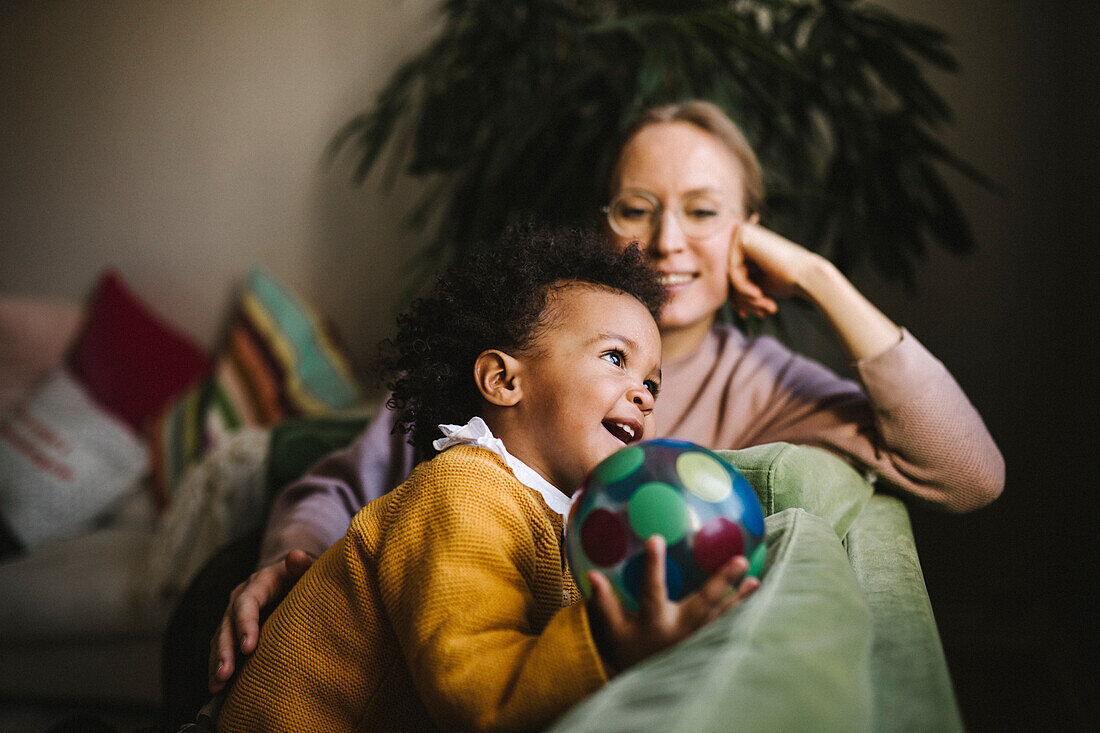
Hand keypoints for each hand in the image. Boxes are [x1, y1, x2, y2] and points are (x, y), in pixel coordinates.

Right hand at [207, 550, 314, 691]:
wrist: (293, 577)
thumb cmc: (304, 577)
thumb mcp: (306, 570)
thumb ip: (303, 565)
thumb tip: (296, 555)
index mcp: (259, 582)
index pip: (248, 603)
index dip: (246, 624)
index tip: (249, 647)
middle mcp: (241, 597)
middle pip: (228, 623)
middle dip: (225, 650)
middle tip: (225, 674)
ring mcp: (234, 613)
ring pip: (220, 637)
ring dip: (216, 662)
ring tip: (216, 686)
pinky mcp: (233, 629)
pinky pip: (221, 647)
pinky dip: (217, 666)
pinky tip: (217, 687)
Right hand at [586, 535, 759, 672]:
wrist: (646, 682)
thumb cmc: (628, 648)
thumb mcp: (612, 630)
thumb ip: (604, 603)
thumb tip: (591, 575)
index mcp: (654, 622)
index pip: (652, 590)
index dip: (653, 566)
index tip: (655, 539)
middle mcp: (680, 630)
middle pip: (704, 604)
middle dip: (722, 582)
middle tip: (739, 560)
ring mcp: (697, 639)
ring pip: (723, 616)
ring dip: (740, 598)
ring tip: (754, 579)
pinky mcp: (708, 644)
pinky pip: (727, 626)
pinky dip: (741, 610)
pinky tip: (754, 593)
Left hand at [727, 218, 828, 318]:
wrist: (809, 276)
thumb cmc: (789, 282)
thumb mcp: (759, 285)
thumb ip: (741, 284)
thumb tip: (728, 295)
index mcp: (750, 246)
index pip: (734, 276)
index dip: (740, 299)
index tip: (749, 315)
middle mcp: (745, 236)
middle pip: (731, 276)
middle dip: (744, 300)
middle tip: (761, 313)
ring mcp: (743, 234)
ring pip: (731, 275)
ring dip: (746, 297)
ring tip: (765, 306)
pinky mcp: (743, 236)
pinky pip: (733, 270)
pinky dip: (743, 287)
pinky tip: (759, 294)